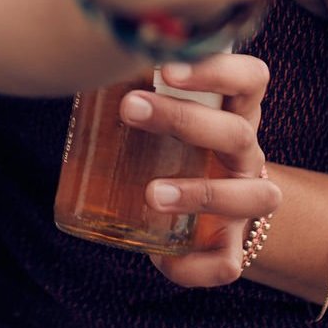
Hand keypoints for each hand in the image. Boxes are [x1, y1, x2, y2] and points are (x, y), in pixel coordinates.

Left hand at [127, 53, 278, 287]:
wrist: (214, 212)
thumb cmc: (176, 147)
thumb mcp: (165, 112)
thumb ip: (133, 88)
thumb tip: (76, 62)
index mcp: (233, 114)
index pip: (250, 80)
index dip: (219, 70)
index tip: (167, 68)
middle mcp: (247, 156)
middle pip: (238, 134)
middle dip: (184, 120)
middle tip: (130, 109)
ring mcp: (245, 204)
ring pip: (251, 198)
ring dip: (200, 194)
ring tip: (151, 193)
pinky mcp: (231, 247)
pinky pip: (227, 263)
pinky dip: (195, 266)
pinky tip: (159, 258)